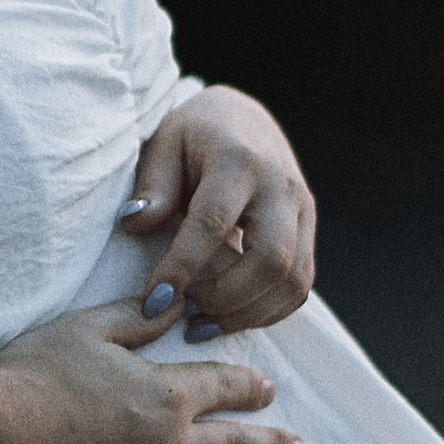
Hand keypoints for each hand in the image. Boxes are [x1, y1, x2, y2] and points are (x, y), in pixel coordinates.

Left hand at [118, 86, 316, 340]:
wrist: (242, 118)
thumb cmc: (194, 135)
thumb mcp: (164, 145)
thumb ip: (152, 186)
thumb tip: (133, 223)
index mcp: (239, 160)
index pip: (213, 222)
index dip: (183, 266)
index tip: (154, 300)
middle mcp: (280, 186)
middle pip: (271, 260)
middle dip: (226, 299)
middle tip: (183, 311)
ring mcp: (303, 210)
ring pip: (293, 281)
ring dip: (248, 314)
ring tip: (202, 324)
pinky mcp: (309, 231)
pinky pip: (301, 286)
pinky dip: (267, 312)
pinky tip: (229, 317)